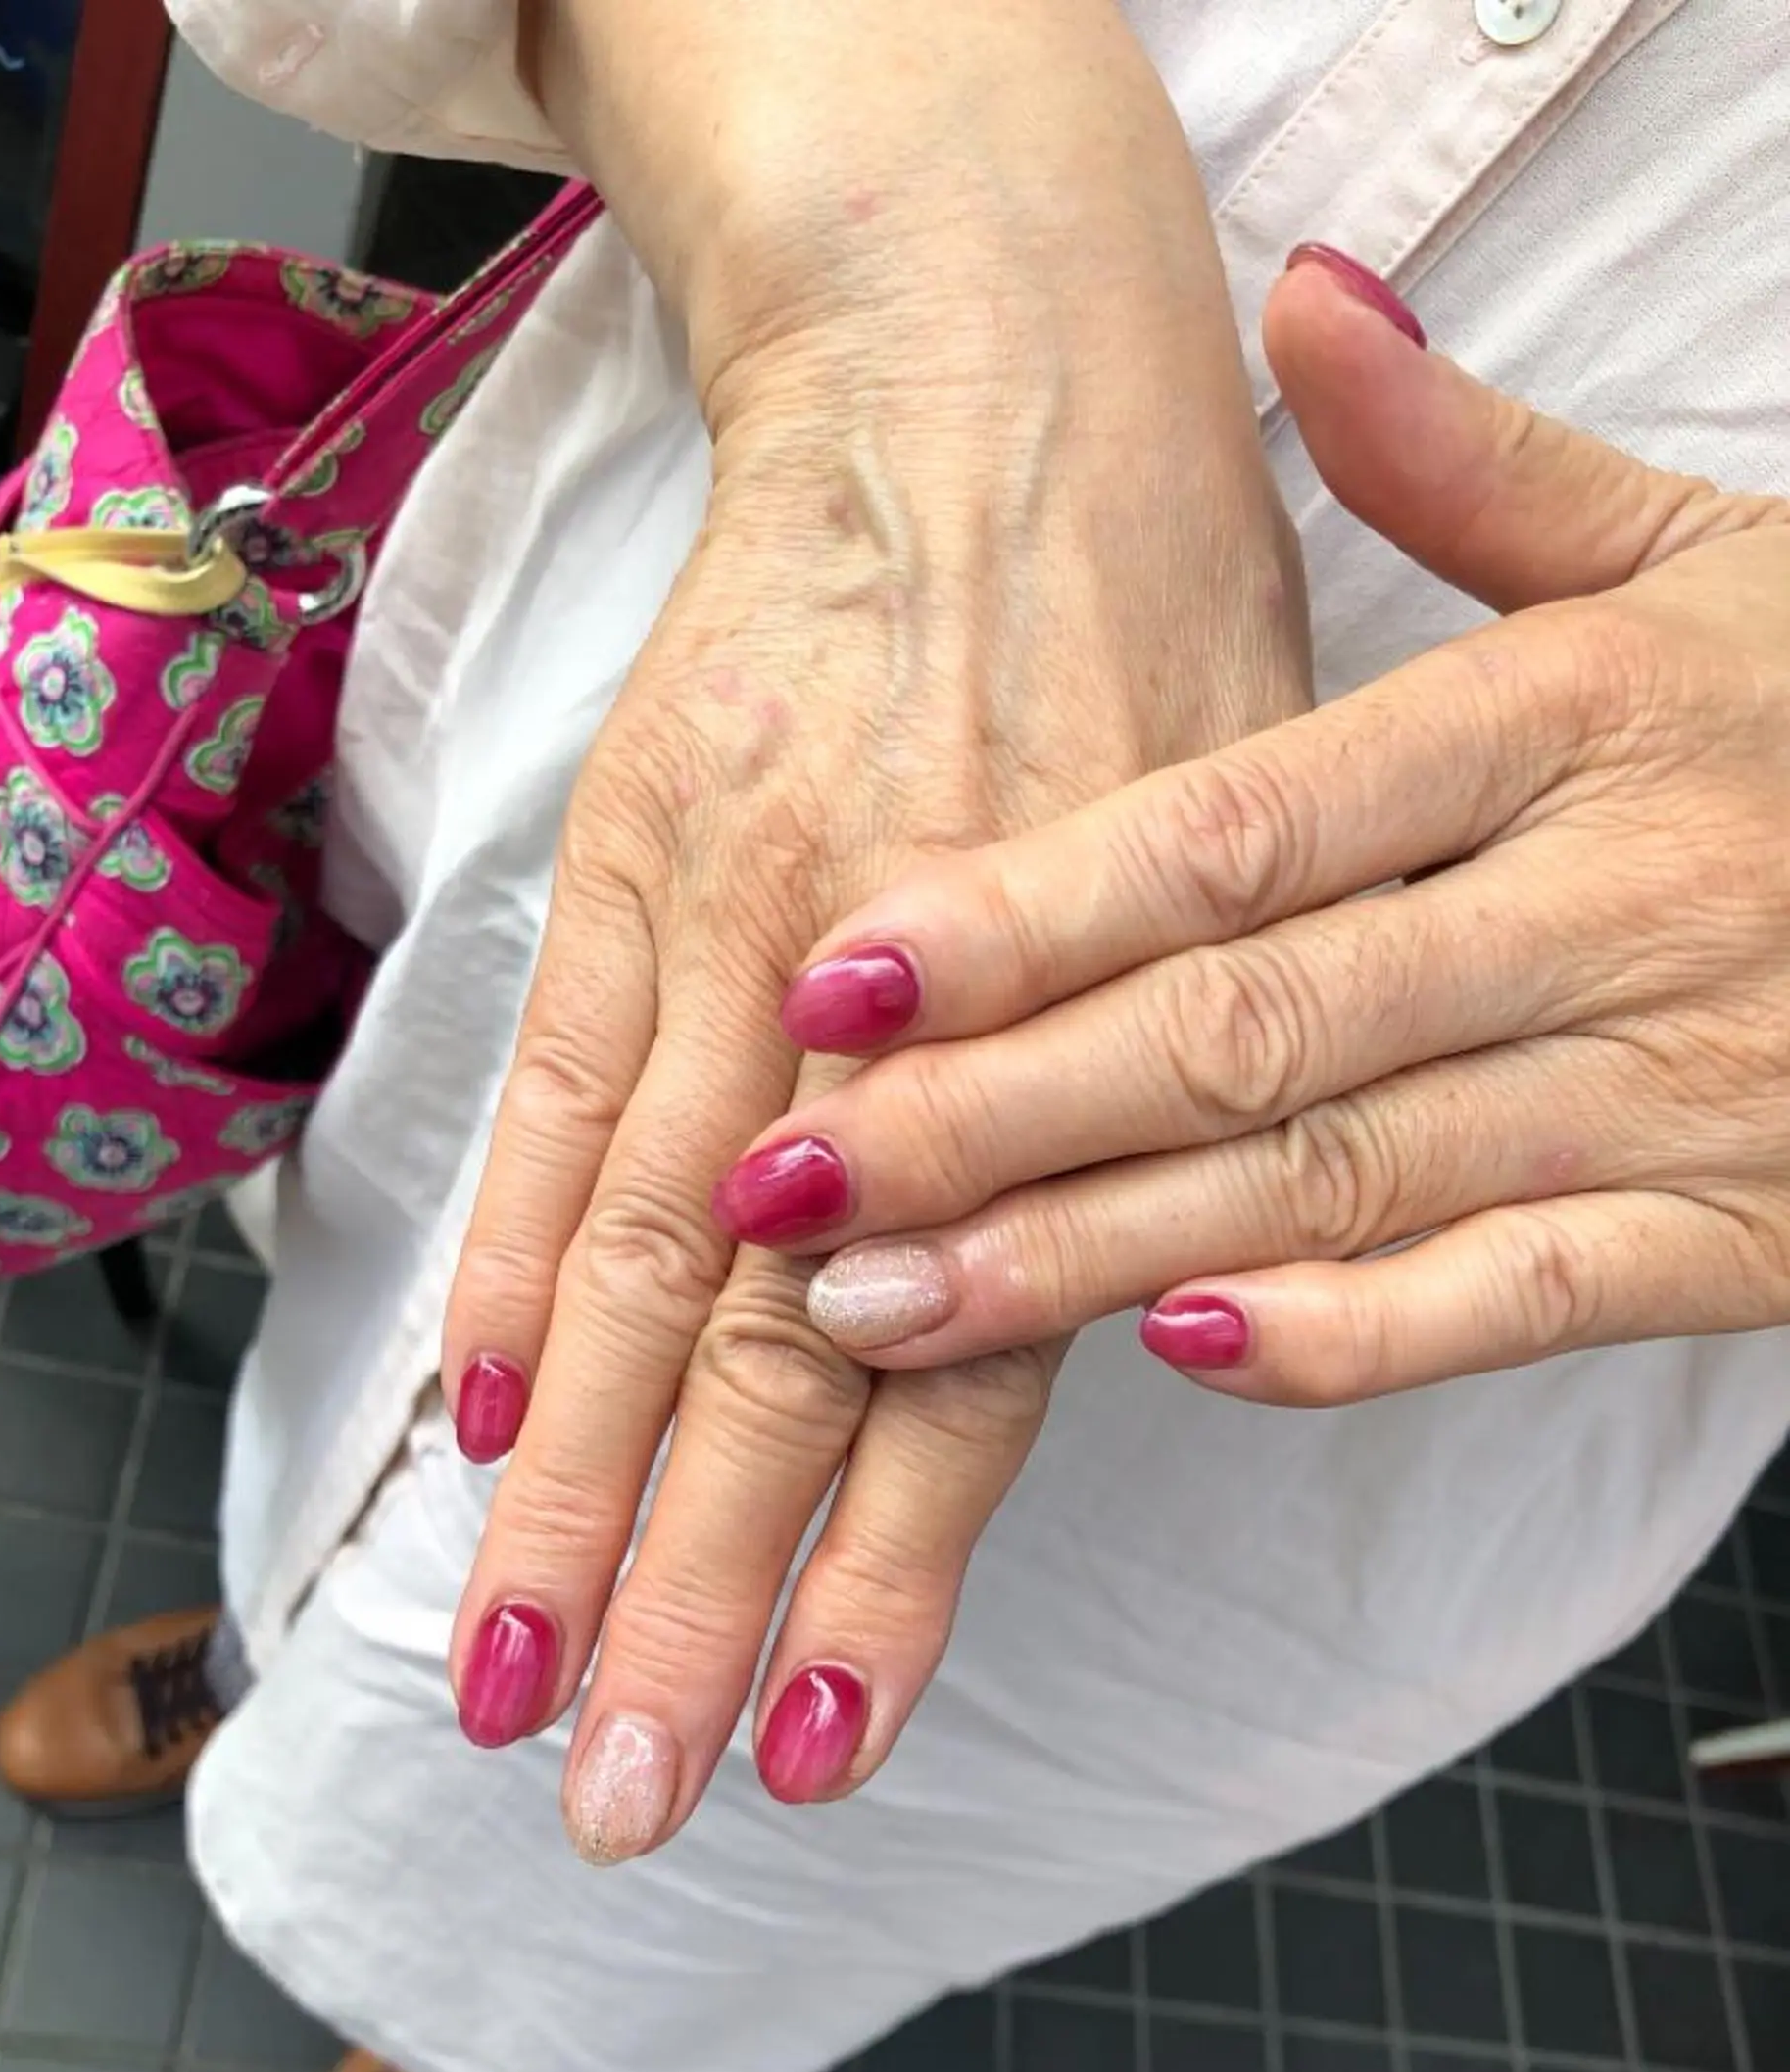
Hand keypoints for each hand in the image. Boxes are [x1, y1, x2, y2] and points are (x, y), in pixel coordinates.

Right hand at [440, 1, 1309, 1856]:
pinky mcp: (632, 868)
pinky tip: (485, 1422)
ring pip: (648, 1268)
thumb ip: (1146, 1119)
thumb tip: (1070, 1338)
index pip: (967, 1374)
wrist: (985, 388)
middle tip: (625, 1793)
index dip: (879, 1573)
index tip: (816, 1746)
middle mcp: (906, 1033)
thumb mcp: (1229, 872)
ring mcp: (745, 950)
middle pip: (779, 1365)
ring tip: (517, 1675)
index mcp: (1081, 1052)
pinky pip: (556, 1095)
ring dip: (577, 1493)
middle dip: (694, 1598)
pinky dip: (515, 1261)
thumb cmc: (1142, 643)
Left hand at [733, 254, 1789, 1412]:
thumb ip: (1480, 471)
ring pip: (1336, 1175)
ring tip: (880, 1302)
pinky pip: (1517, 1300)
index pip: (1245, 828)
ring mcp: (1678, 1081)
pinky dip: (1345, 1334)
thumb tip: (1309, 305)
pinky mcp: (1739, 1234)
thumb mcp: (1696, 558)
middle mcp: (1605, 904)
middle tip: (785, 1179)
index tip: (840, 971)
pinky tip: (1169, 1358)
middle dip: (994, 1114)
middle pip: (1245, 1023)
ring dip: (1090, 1252)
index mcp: (1568, 719)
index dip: (1028, 907)